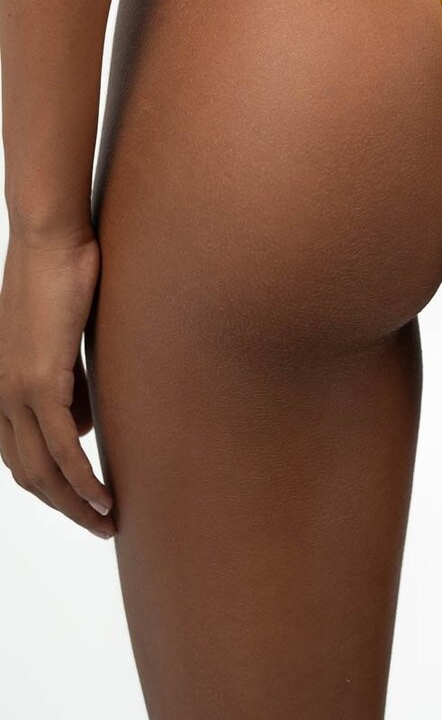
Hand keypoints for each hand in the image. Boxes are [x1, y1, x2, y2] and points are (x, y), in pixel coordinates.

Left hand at [0, 230, 114, 537]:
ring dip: (75, 503)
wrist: (49, 240)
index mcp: (3, 386)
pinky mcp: (38, 380)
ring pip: (43, 469)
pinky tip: (103, 494)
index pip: (22, 455)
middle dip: (65, 507)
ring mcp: (15, 390)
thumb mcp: (65, 341)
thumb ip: (70, 384)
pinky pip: (62, 446)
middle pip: (28, 473)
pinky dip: (82, 478)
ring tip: (107, 519)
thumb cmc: (64, 277)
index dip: (52, 487)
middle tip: (101, 524)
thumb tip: (83, 424)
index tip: (85, 503)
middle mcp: (0, 395)